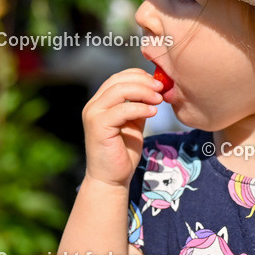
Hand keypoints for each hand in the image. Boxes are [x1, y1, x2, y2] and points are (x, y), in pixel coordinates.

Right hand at [81, 68, 162, 187]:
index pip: (118, 78)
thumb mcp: (134, 123)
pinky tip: (153, 112)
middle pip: (118, 80)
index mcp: (100, 102)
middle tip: (161, 88)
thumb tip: (155, 88)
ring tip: (159, 99)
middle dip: (143, 81)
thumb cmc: (123, 152)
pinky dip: (140, 108)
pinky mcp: (98, 126)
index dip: (139, 76)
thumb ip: (139, 106)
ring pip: (119, 91)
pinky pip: (121, 110)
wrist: (111, 179)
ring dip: (143, 92)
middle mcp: (93, 105)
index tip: (158, 83)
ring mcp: (93, 115)